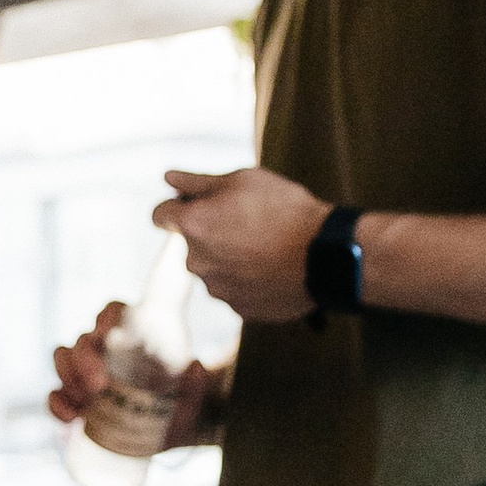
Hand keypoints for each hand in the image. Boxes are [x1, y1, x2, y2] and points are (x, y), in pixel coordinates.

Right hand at [45, 303, 213, 444]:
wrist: (169, 431)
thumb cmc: (180, 403)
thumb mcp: (193, 396)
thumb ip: (196, 383)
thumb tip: (194, 367)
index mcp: (131, 335)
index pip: (114, 312)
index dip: (108, 317)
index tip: (110, 334)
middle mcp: (104, 348)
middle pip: (83, 339)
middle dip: (84, 360)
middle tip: (100, 386)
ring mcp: (85, 372)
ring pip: (62, 357)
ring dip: (67, 376)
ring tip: (85, 402)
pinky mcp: (75, 398)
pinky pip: (55, 393)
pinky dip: (56, 404)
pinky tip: (71, 419)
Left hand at [153, 167, 329, 323]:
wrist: (325, 256)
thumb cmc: (284, 209)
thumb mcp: (242, 180)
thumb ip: (197, 182)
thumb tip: (168, 177)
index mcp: (192, 226)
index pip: (160, 214)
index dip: (178, 204)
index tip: (198, 201)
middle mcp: (196, 262)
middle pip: (192, 243)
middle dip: (210, 231)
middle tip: (247, 219)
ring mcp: (217, 289)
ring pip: (214, 267)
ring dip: (229, 256)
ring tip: (266, 244)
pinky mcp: (239, 308)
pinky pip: (235, 289)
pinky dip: (247, 278)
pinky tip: (273, 266)